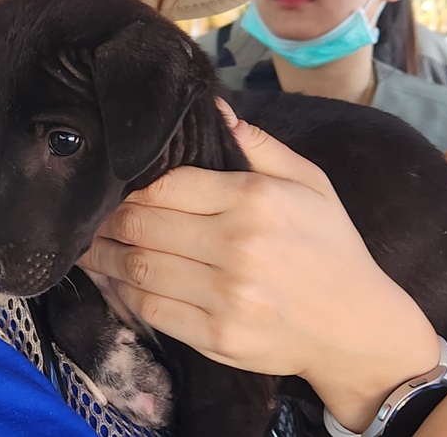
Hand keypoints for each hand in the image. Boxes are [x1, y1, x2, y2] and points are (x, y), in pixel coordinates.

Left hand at [79, 100, 439, 431]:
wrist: (358, 329)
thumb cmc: (331, 246)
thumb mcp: (309, 182)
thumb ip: (259, 145)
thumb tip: (214, 107)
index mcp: (254, 200)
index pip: (167, 184)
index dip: (132, 183)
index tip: (114, 182)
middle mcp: (237, 247)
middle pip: (143, 225)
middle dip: (108, 217)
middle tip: (91, 211)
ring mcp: (226, 297)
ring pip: (138, 268)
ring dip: (103, 255)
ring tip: (87, 244)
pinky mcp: (218, 338)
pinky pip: (152, 309)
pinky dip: (124, 292)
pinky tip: (113, 279)